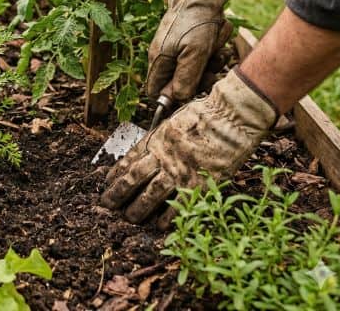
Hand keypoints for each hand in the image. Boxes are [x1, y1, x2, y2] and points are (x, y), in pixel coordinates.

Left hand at [101, 68, 276, 227]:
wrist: (232, 117)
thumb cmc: (206, 115)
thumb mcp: (175, 121)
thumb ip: (162, 139)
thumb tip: (149, 153)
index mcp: (156, 139)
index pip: (129, 159)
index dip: (116, 173)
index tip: (107, 182)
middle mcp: (163, 155)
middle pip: (134, 178)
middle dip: (118, 193)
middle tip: (107, 205)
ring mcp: (180, 170)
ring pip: (151, 194)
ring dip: (138, 208)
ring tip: (130, 218)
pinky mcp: (199, 183)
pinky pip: (179, 205)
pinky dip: (168, 217)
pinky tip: (159, 225)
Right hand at [147, 0, 234, 101]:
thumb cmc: (195, 23)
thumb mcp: (194, 54)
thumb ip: (185, 79)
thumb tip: (178, 99)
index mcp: (158, 61)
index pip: (154, 92)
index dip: (170, 98)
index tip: (189, 92)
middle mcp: (164, 56)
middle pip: (178, 84)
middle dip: (197, 79)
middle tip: (210, 69)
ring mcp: (176, 49)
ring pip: (193, 71)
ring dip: (208, 65)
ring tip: (216, 52)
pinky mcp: (188, 42)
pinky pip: (200, 57)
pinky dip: (211, 53)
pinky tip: (217, 44)